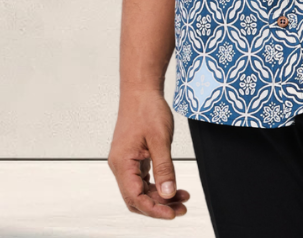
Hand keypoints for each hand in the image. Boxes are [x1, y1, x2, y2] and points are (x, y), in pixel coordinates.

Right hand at [108, 89, 190, 219]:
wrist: (140, 89)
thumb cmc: (147, 109)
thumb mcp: (160, 139)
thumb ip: (164, 168)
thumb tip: (168, 193)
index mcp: (122, 163)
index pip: (135, 197)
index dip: (154, 209)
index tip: (172, 214)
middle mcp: (120, 166)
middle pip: (137, 198)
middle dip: (159, 206)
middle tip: (181, 208)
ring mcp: (126, 162)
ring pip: (141, 189)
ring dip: (160, 196)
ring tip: (182, 198)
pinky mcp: (133, 157)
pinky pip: (143, 178)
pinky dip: (158, 184)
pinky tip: (173, 185)